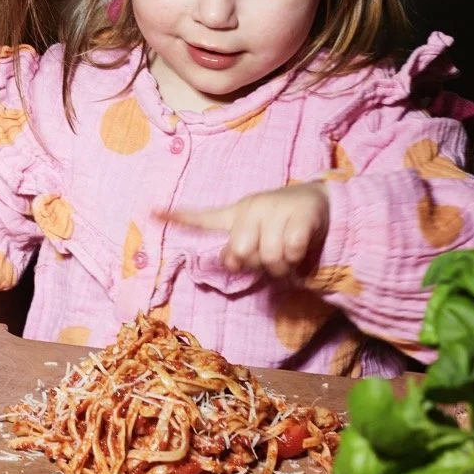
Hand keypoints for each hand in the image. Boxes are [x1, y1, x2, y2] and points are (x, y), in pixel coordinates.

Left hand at [160, 183, 329, 276]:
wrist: (322, 206)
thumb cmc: (283, 228)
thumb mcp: (257, 238)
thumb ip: (239, 252)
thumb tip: (230, 260)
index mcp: (236, 214)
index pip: (204, 218)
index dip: (178, 218)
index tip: (151, 212)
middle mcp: (252, 208)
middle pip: (239, 252)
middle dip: (254, 264)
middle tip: (268, 260)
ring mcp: (276, 208)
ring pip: (268, 256)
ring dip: (280, 267)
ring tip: (287, 258)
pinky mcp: (301, 214)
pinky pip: (291, 249)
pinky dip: (296, 258)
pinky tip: (300, 249)